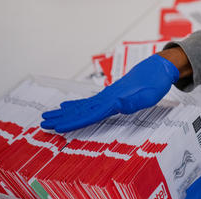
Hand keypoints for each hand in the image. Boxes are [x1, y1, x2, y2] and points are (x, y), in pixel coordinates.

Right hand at [41, 54, 179, 132]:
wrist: (157, 69)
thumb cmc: (154, 84)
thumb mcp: (149, 96)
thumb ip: (133, 102)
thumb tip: (117, 106)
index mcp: (113, 101)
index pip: (90, 114)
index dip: (73, 122)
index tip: (58, 127)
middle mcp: (106, 98)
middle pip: (80, 110)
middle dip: (62, 118)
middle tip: (42, 123)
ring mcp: (106, 96)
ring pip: (81, 106)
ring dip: (64, 113)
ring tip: (47, 116)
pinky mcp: (109, 95)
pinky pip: (88, 103)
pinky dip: (75, 106)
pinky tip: (66, 107)